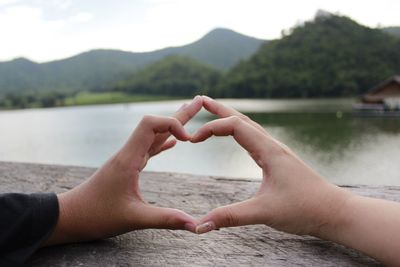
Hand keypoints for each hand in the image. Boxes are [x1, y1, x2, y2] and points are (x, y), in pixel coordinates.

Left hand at [46, 96, 202, 244]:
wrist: (69, 216)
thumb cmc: (96, 216)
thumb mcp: (133, 219)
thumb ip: (165, 219)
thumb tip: (194, 225)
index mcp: (128, 158)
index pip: (150, 124)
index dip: (172, 124)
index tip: (188, 139)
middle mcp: (128, 153)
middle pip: (155, 125)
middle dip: (178, 115)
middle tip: (198, 101)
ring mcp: (127, 159)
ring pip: (153, 135)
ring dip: (172, 126)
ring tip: (188, 115)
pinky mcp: (127, 167)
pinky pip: (148, 148)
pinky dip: (162, 142)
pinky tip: (173, 142)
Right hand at [192, 96, 351, 235]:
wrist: (335, 212)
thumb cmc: (305, 209)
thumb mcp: (264, 213)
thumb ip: (230, 217)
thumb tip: (200, 225)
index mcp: (269, 150)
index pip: (235, 126)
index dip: (211, 128)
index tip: (193, 140)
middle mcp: (272, 146)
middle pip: (242, 119)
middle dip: (220, 109)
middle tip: (200, 100)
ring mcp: (276, 152)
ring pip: (249, 127)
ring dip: (230, 118)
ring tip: (214, 112)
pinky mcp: (278, 161)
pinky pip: (255, 138)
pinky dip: (240, 131)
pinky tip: (238, 136)